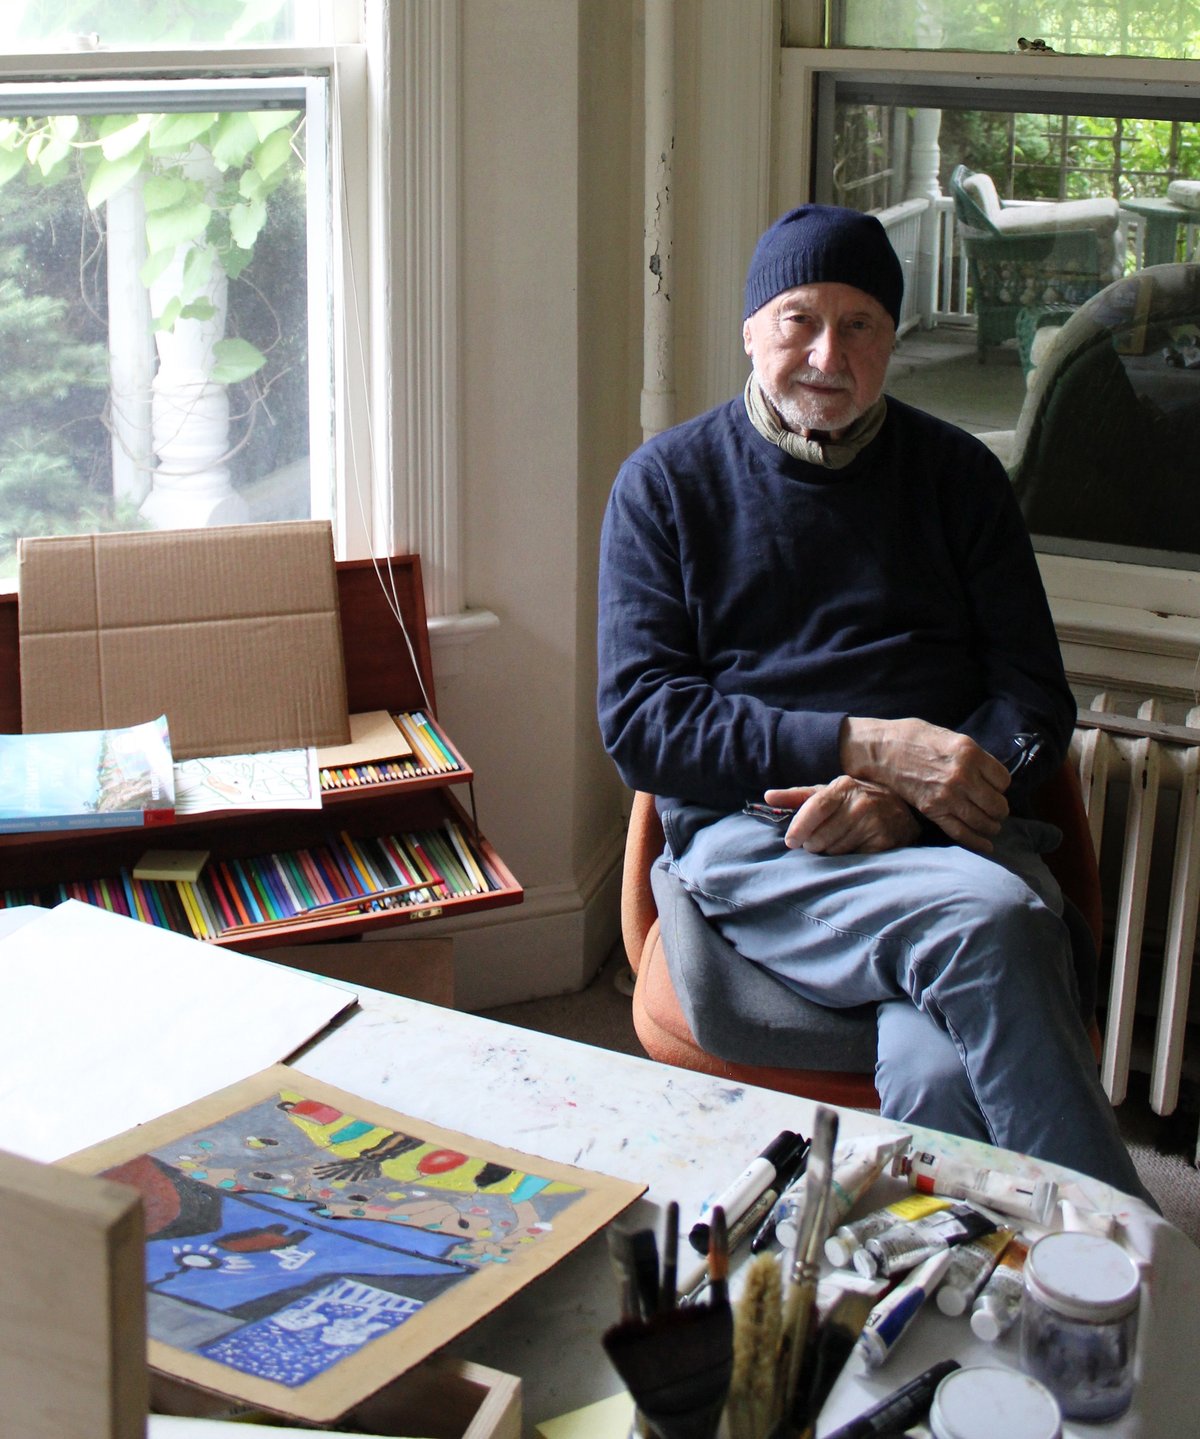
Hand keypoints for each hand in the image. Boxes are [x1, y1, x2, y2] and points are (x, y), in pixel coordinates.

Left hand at [763, 777, 920, 854]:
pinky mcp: (885, 841)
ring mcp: (875, 822)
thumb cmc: (855, 801)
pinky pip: (853, 858)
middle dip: (813, 844)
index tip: (791, 842)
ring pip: (836, 850)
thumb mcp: (828, 793)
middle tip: (816, 842)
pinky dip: (846, 857)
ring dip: (829, 852)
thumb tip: (767, 796)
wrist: (901, 809)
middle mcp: (861, 802)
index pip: (816, 807)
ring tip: (836, 842)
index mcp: (843, 787)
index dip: (800, 827)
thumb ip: (797, 797)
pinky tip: (852, 848)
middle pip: (822, 835)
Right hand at [838, 716, 1010, 851]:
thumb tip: (988, 775)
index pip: (1004, 780)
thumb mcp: (951, 737)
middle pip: (998, 804)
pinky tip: (986, 845)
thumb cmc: (914, 738)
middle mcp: (963, 776)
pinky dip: (977, 842)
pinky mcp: (933, 811)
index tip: (993, 786)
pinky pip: (962, 832)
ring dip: (991, 825)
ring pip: (984, 821)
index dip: (1000, 785)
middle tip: (994, 808)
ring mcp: (948, 796)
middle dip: (998, 808)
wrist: (882, 749)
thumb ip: (972, 756)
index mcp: (970, 753)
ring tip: (990, 824)